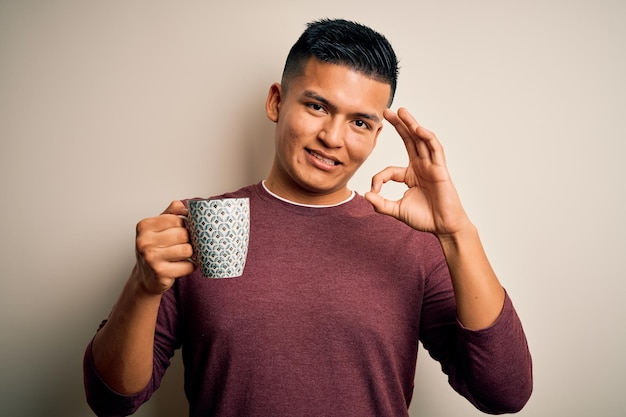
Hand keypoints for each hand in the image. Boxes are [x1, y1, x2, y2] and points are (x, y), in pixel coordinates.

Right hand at [133, 200, 194, 293]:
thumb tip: (183, 205)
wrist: (146, 277)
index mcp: (144, 226)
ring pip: (187, 250)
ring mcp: (151, 258)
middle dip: (189, 240)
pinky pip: (188, 266)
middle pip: (183, 234)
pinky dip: (190, 266)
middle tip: (184, 245)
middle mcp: (144, 241)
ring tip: (183, 255)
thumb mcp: (158, 228)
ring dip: (190, 254)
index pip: (177, 219)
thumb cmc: (155, 249)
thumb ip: (171, 213)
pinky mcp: (160, 272)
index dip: (186, 225)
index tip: (183, 230)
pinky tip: (182, 266)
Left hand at [365, 108, 470, 236]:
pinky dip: (428, 138)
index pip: (389, 170)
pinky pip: (435, 149)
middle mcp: (421, 167)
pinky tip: (418, 129)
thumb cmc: (425, 218)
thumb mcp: (397, 210)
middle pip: (408, 141)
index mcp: (410, 175)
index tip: (374, 191)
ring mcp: (431, 166)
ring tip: (402, 111)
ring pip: (421, 140)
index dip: (378, 179)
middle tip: (386, 111)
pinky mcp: (441, 169)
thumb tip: (366, 195)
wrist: (443, 227)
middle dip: (398, 126)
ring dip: (411, 124)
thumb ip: (381, 204)